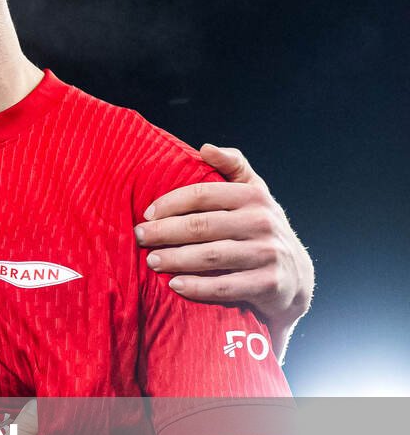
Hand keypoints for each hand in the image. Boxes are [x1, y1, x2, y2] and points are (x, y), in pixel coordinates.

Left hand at [136, 144, 312, 338]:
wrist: (294, 276)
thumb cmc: (259, 228)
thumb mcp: (254, 192)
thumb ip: (233, 166)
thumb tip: (206, 147)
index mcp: (253, 196)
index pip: (202, 194)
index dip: (169, 203)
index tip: (146, 214)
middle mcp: (262, 222)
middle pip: (201, 226)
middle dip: (164, 232)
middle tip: (139, 238)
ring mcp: (267, 254)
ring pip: (210, 256)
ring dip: (175, 259)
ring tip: (151, 261)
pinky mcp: (268, 284)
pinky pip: (224, 287)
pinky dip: (196, 287)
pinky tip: (174, 285)